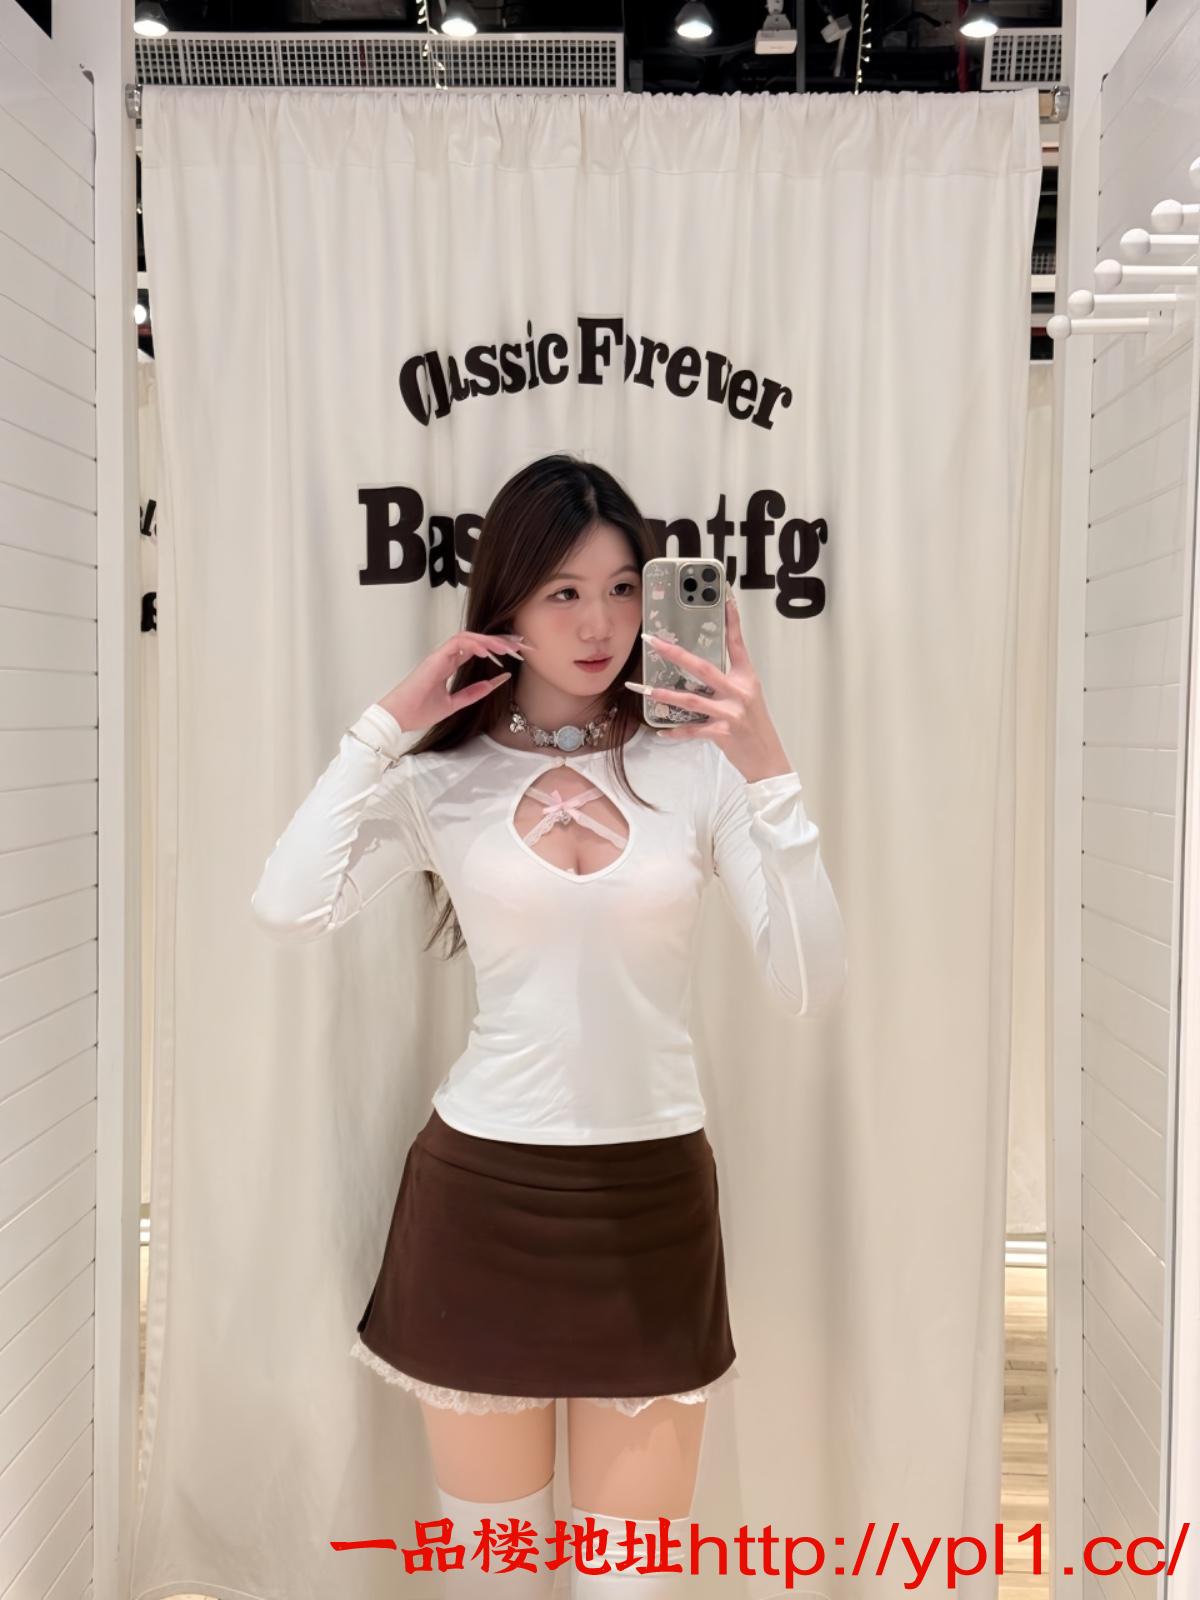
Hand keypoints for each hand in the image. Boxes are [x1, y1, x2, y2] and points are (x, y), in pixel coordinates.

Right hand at [377, 629, 532, 732]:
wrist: (399, 717)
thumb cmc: (419, 711)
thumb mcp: (455, 703)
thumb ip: (474, 692)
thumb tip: (495, 682)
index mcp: (448, 665)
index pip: (476, 649)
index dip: (496, 647)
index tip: (516, 650)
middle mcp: (445, 657)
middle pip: (476, 639)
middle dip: (499, 639)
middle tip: (521, 644)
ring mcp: (439, 656)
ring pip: (469, 637)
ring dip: (490, 640)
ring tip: (508, 647)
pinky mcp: (435, 659)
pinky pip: (458, 644)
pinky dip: (475, 644)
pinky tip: (490, 651)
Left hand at [625, 593, 792, 782]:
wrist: (768, 759)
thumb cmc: (755, 727)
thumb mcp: (749, 697)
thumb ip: (729, 682)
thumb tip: (700, 670)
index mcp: (747, 678)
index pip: (737, 644)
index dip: (731, 621)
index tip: (724, 599)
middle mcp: (739, 692)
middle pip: (703, 667)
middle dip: (675, 654)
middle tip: (653, 643)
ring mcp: (731, 712)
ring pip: (691, 699)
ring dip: (666, 694)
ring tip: (646, 689)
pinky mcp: (723, 733)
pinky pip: (693, 730)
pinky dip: (676, 731)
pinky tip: (661, 731)